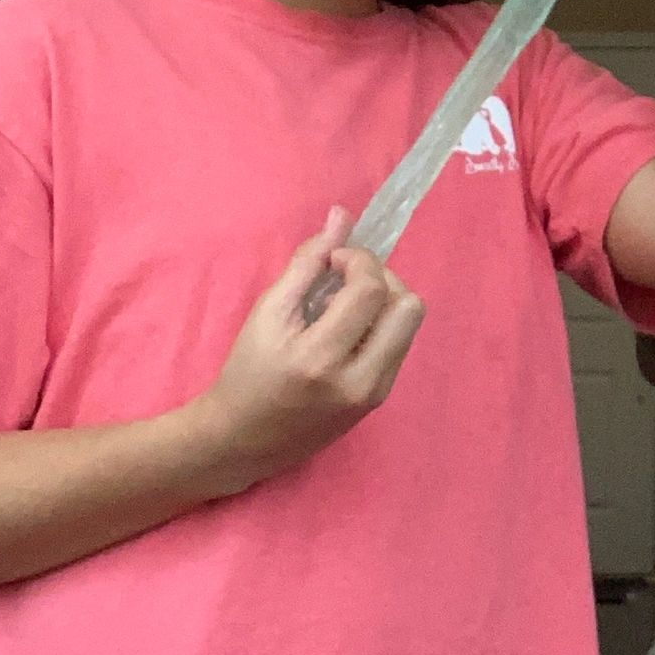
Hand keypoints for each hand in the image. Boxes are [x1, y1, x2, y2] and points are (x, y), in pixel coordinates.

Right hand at [192, 210, 425, 495]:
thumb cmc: (247, 372)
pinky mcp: (380, 399)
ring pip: (410, 323)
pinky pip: (400, 344)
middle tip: (347, 280)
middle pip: (407, 305)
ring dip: (385, 301)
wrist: (244, 438)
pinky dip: (382, 325)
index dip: (358, 260)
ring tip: (347, 305)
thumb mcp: (267, 313)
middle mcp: (358, 381)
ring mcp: (374, 394)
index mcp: (320, 358)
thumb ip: (306, 263)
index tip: (333, 260)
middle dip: (382, 278)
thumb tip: (342, 216)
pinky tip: (350, 331)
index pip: (370, 290)